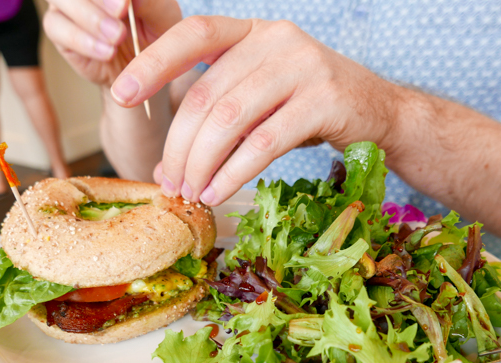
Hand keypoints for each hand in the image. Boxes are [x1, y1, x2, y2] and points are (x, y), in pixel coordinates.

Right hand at [44, 0, 181, 87]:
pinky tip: (107, 52)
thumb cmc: (155, 32)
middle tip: (122, 12)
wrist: (144, 68)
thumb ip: (149, 1)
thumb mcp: (162, 15)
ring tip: (116, 37)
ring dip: (90, 18)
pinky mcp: (59, 30)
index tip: (127, 2)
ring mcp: (68, 3)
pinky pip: (57, 28)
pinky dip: (82, 40)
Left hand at [110, 16, 399, 204]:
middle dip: (179, 146)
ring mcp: (303, 67)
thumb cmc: (310, 108)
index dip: (154, 63)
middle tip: (169, 182)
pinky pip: (264, 142)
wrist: (380, 113)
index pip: (194, 34)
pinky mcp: (324, 102)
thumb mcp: (263, 95)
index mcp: (253, 32)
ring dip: (202, 164)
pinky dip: (234, 172)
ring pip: (231, 119)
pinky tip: (218, 191)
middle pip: (207, 94)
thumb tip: (170, 163)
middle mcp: (276, 40)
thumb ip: (222, 111)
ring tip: (191, 192)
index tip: (120, 94)